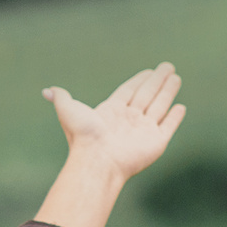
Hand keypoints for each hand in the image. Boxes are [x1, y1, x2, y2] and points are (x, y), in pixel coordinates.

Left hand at [42, 64, 185, 179]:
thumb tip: (46, 91)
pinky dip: (174, 117)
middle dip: (157, 81)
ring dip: (168, 92)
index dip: (140, 80)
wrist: (97, 160)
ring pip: (159, 106)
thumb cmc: (83, 136)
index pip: (130, 91)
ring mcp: (143, 131)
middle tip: (168, 66)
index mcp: (112, 112)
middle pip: (147, 95)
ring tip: (176, 78)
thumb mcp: (68, 110)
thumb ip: (61, 98)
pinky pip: (168, 126)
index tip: (149, 70)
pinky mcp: (156, 142)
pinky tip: (180, 107)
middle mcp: (129, 120)